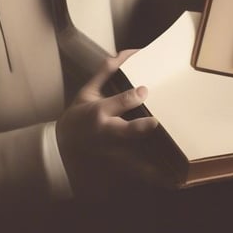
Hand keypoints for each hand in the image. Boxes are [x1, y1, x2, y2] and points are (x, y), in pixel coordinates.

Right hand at [55, 50, 163, 198]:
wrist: (60, 147)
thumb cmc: (78, 115)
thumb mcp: (87, 91)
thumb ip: (106, 71)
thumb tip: (127, 51)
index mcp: (99, 112)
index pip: (118, 102)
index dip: (132, 97)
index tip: (144, 91)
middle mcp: (106, 132)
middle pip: (124, 131)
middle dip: (139, 127)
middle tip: (155, 123)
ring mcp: (111, 152)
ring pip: (132, 159)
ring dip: (151, 163)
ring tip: (172, 168)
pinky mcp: (114, 166)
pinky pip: (135, 174)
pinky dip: (151, 178)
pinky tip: (170, 181)